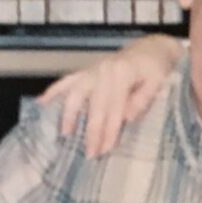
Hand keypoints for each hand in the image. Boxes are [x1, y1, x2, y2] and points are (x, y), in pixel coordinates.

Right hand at [40, 34, 181, 156]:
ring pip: (75, 93)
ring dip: (69, 115)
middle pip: (94, 106)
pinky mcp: (87, 71)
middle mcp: (104, 69)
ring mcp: (93, 69)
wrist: (152, 49)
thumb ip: (143, 99)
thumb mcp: (159, 82)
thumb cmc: (158, 68)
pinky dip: (54, 91)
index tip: (104, 150)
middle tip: (89, 153)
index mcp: (122, 73)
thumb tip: (127, 117)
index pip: (113, 108)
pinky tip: (42, 103)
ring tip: (65, 134)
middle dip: (91, 132)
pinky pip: (67, 81)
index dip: (109, 131)